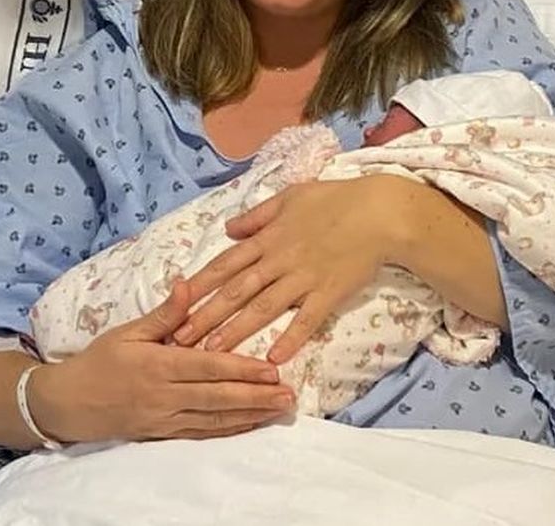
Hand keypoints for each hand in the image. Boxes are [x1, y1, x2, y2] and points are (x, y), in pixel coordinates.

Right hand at [31, 279, 295, 443]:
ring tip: (280, 410)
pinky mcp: (164, 434)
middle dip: (256, 397)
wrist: (68, 403)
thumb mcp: (127, 331)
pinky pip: (202, 434)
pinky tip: (251, 425)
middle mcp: (165, 396)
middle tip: (289, 394)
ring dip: (251, 416)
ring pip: (215, 420)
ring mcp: (165, 419)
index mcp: (157, 365)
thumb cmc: (99, 361)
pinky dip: (229, 430)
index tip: (271, 369)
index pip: (207, 367)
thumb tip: (186, 283)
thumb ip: (163, 313)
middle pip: (218, 397)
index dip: (241, 369)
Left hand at [173, 177, 402, 363]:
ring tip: (214, 353)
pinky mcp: (329, 292)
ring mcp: (304, 278)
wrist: (380, 211)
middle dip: (206, 317)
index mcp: (267, 237)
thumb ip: (257, 215)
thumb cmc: (335, 199)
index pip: (225, 265)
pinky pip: (307, 319)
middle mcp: (279, 259)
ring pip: (263, 307)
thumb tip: (228, 229)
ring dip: (237, 330)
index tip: (175, 306)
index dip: (199, 287)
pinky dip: (290, 338)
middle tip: (180, 341)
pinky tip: (274, 357)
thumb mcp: (289, 197)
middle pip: (236, 291)